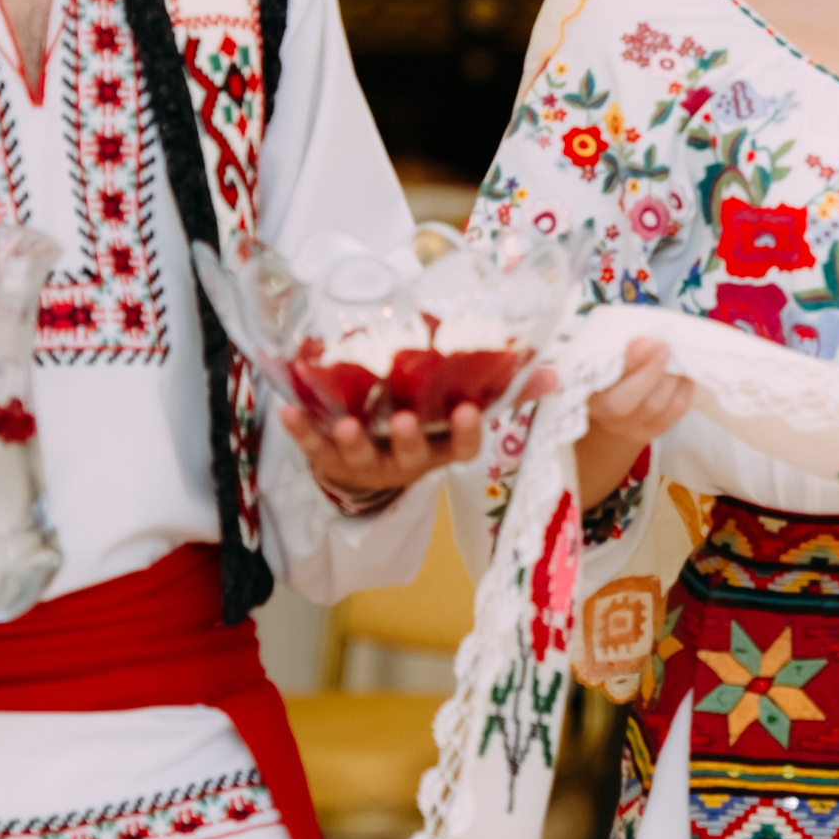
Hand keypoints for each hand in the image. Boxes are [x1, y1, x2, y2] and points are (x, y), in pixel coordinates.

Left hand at [282, 367, 558, 497]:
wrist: (365, 466)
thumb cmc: (421, 426)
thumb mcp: (458, 413)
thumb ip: (502, 391)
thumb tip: (552, 372)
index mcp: (439, 449)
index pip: (460, 450)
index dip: (464, 434)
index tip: (465, 411)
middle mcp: (405, 462)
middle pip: (411, 456)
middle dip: (407, 439)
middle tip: (402, 418)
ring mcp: (366, 463)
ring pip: (360, 457)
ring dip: (352, 440)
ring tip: (343, 423)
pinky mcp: (328, 459)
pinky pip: (312, 447)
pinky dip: (299, 429)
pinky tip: (287, 409)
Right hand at [577, 337, 695, 508]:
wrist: (614, 407)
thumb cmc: (606, 372)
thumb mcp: (603, 359)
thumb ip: (617, 350)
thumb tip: (646, 339)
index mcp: (591, 398)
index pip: (606, 386)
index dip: (628, 364)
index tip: (643, 341)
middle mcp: (610, 418)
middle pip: (633, 401)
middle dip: (652, 370)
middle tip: (665, 345)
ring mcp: (635, 427)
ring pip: (659, 405)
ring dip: (672, 375)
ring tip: (677, 353)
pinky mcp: (657, 429)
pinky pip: (677, 408)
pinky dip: (684, 385)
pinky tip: (684, 368)